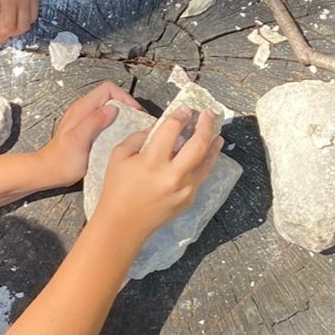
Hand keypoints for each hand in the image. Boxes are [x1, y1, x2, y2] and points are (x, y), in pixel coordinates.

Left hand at [38, 83, 143, 187]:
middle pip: (110, 97)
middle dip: (126, 107)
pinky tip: (119, 138)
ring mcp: (85, 120)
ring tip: (131, 130)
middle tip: (136, 122)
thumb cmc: (61, 161)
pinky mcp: (87, 130)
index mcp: (82, 109)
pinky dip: (115, 126)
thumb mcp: (78, 140)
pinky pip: (105, 121)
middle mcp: (83, 111)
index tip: (134, 112)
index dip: (124, 97)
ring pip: (108, 109)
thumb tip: (112, 109)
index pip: (108, 89)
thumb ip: (93, 122)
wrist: (48, 173)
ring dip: (122, 117)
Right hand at [93, 108, 221, 244]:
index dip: (180, 115)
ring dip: (213, 145)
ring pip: (207, 162)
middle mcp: (172, 175)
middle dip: (205, 125)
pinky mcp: (189, 200)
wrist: (123, 225)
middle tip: (207, 114)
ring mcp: (184, 189)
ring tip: (217, 134)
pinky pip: (201, 176)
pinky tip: (206, 155)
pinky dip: (205, 163)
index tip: (184, 109)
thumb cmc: (116, 189)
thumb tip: (158, 127)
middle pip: (198, 144)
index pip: (172, 129)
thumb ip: (138, 137)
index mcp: (152, 161)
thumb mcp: (118, 156)